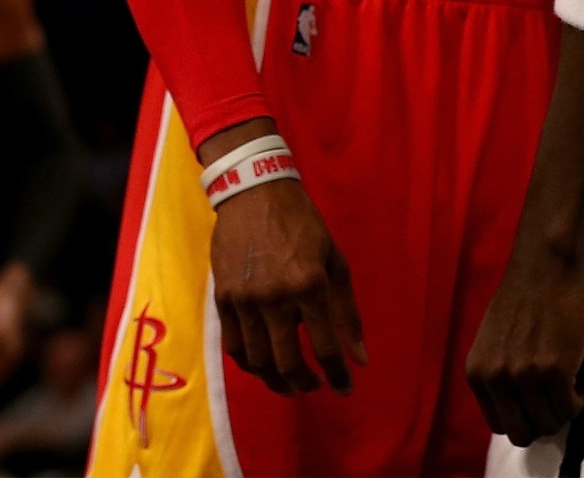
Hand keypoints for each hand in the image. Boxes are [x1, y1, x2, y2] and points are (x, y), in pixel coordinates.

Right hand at [210, 178, 365, 395]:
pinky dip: (250, 364)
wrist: (254, 195)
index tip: (346, 388)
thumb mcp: (334, 260)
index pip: (325, 346)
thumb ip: (347, 310)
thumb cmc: (304, 225)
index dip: (337, 374)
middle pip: (287, 362)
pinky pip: (234, 346)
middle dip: (304, 383)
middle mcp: (275, 298)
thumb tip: (361, 356)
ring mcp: (244, 301)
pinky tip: (265, 365)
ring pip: (257, 361)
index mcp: (310, 285)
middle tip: (315, 386)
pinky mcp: (223, 300)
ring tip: (292, 384)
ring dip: (276, 380)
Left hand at [467, 246, 583, 447]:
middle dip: (543, 421)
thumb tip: (515, 403)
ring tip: (570, 387)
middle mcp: (496, 380)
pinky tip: (579, 381)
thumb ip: (498, 372)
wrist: (545, 263)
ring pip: (549, 423)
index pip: (500, 424)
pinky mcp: (555, 369)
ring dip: (563, 409)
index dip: (524, 417)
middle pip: (523, 431)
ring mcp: (525, 376)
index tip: (539, 404)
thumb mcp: (493, 341)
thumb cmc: (523, 294)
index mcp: (477, 374)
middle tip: (558, 400)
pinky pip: (570, 406)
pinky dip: (578, 400)